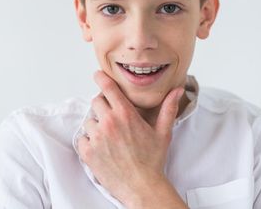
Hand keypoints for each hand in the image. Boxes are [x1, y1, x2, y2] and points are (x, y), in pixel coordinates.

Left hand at [77, 71, 185, 207]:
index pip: (108, 88)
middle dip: (103, 106)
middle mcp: (109, 122)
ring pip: (89, 121)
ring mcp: (96, 137)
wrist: (141, 186)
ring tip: (109, 137)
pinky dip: (89, 141)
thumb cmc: (152, 160)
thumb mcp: (163, 132)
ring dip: (96, 125)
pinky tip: (102, 148)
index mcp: (125, 114)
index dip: (101, 79)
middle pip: (96, 102)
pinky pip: (82, 138)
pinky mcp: (88, 152)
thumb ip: (168, 108)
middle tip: (112, 118)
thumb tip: (177, 91)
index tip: (98, 75)